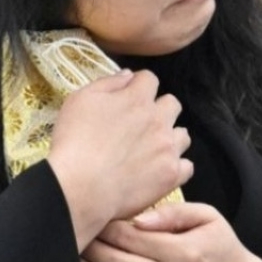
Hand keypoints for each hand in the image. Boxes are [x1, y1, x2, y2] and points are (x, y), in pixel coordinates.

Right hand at [47, 70, 193, 250]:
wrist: (80, 187)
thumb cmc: (74, 141)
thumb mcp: (80, 100)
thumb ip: (108, 83)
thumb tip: (129, 75)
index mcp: (137, 99)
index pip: (150, 79)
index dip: (139, 86)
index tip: (129, 97)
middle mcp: (159, 120)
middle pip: (172, 104)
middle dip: (160, 110)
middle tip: (141, 125)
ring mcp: (168, 148)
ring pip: (183, 135)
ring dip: (170, 138)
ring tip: (152, 150)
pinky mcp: (172, 174)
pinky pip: (187, 166)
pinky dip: (176, 167)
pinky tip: (161, 171)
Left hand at [81, 203, 261, 261]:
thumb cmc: (224, 251)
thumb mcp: (210, 219)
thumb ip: (175, 213)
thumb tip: (140, 218)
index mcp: (186, 253)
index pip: (133, 237)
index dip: (109, 226)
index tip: (97, 214)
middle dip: (92, 247)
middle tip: (79, 232)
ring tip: (78, 255)